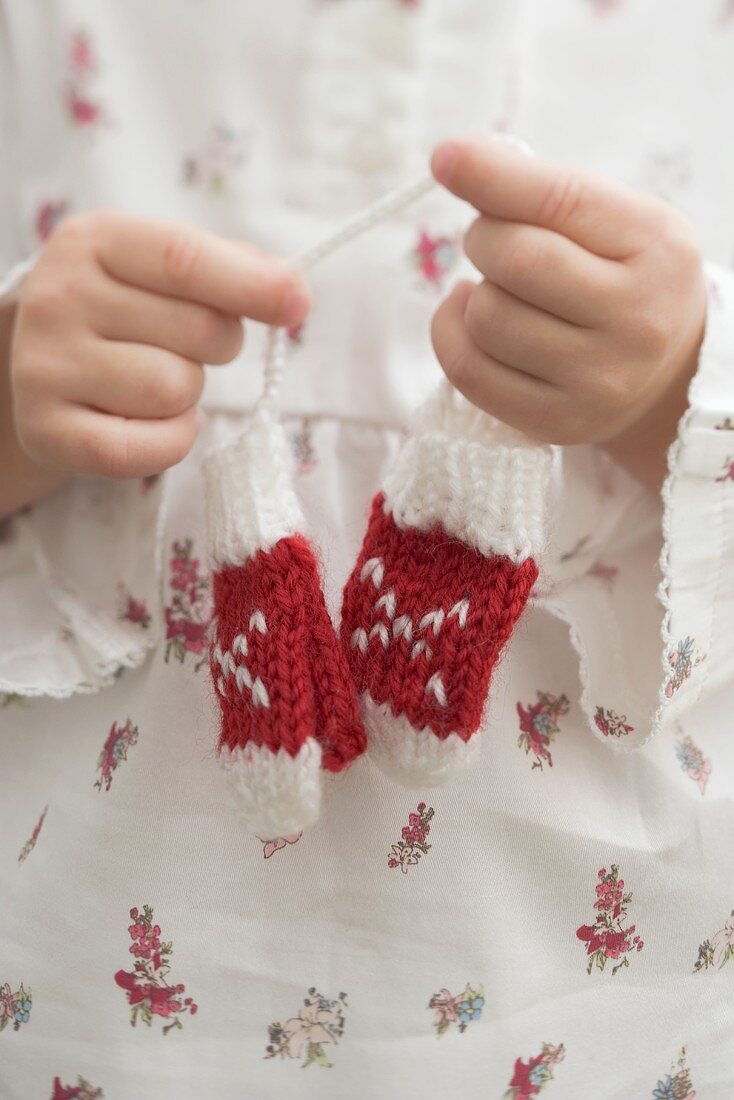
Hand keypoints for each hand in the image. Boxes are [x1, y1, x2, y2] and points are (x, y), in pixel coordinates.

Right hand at [10, 212, 310, 477]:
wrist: (44, 364)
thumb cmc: (124, 311)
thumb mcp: (159, 269)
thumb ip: (228, 266)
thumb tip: (291, 291)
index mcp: (93, 241)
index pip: (183, 259)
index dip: (251, 284)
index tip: (298, 303)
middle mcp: (59, 297)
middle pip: (195, 331)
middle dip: (219, 346)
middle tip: (188, 346)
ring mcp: (46, 366)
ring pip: (174, 389)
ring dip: (189, 394)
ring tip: (157, 381)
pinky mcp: (47, 431)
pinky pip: (142, 449)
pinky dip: (171, 442)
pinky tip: (161, 423)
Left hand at [429, 135, 706, 479]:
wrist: (664, 373)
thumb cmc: (624, 277)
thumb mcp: (617, 220)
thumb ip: (547, 191)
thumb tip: (456, 161)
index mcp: (657, 247)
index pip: (562, 202)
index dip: (494, 176)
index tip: (446, 157)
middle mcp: (636, 319)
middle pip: (515, 259)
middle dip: (485, 237)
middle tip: (493, 239)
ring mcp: (597, 381)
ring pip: (486, 318)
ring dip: (475, 291)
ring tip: (500, 288)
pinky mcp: (555, 422)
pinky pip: (468, 371)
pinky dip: (451, 333)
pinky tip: (470, 318)